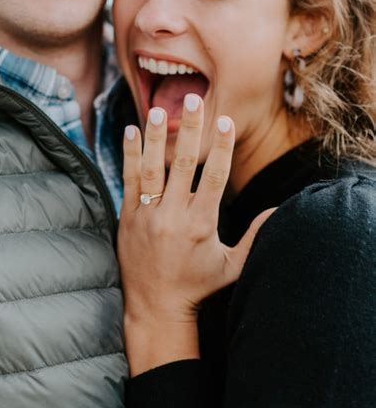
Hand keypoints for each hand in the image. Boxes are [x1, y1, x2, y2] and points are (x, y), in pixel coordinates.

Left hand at [118, 93, 274, 373]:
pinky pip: (129, 180)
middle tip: (193, 100)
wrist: (155, 307)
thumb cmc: (198, 286)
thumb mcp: (232, 266)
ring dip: (156, 138)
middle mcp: (174, 216)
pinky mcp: (128, 217)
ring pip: (152, 169)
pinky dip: (130, 155)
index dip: (221, 147)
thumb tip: (278, 210)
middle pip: (183, 165)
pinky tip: (131, 131)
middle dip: (190, 130)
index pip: (214, 177)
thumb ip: (255, 238)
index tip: (225, 120)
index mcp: (201, 223)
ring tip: (158, 110)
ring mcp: (148, 215)